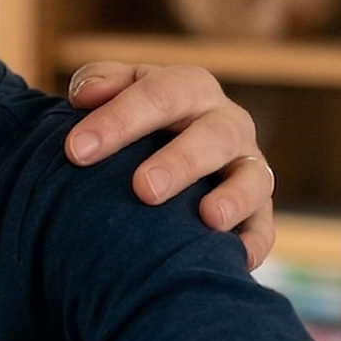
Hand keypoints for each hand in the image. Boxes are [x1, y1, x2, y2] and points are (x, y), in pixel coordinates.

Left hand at [64, 61, 276, 269]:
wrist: (166, 148)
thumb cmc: (136, 119)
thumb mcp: (118, 91)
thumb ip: (97, 82)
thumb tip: (84, 95)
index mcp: (189, 88)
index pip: (158, 95)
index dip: (118, 120)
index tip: (76, 150)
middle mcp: (226, 123)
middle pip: (212, 135)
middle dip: (180, 162)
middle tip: (144, 189)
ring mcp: (247, 165)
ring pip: (251, 178)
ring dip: (232, 198)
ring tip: (208, 218)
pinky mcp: (258, 207)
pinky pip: (264, 225)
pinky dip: (254, 241)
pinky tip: (237, 259)